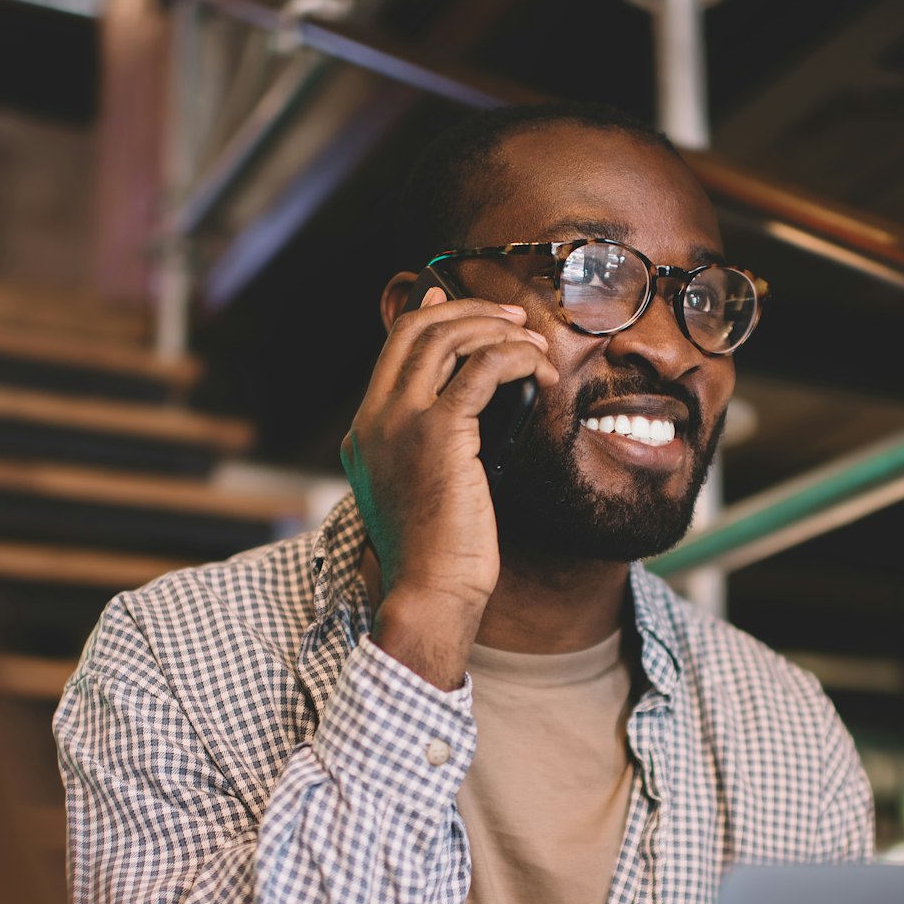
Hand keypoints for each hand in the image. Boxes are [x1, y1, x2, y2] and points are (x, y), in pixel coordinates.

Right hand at [341, 285, 556, 688]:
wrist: (428, 594)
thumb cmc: (436, 556)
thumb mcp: (419, 491)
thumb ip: (428, 448)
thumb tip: (469, 410)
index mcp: (364, 431)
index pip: (394, 348)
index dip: (433, 315)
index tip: (471, 309)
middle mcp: (373, 419)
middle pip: (418, 329)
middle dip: (471, 312)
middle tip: (515, 319)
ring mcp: (400, 422)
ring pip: (447, 339)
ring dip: (499, 332)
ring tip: (534, 346)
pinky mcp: (437, 433)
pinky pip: (482, 368)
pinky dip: (515, 358)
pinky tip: (539, 371)